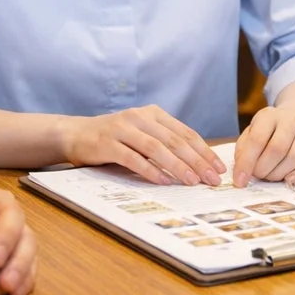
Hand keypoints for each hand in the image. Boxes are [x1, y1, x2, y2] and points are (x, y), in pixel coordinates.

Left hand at [0, 175, 36, 294]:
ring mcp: (12, 232)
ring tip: (8, 284)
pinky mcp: (14, 254)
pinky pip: (27, 264)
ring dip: (20, 263)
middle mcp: (1, 209)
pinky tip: (16, 293)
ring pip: (26, 241)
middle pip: (13, 218)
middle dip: (7, 239)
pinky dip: (25, 279)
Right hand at [60, 105, 224, 185]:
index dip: (204, 151)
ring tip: (192, 181)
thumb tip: (196, 164)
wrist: (76, 134)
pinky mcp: (107, 143)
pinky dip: (150, 170)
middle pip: (174, 141)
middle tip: (211, 179)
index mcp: (153, 113)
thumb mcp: (142, 133)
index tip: (218, 168)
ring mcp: (122, 129)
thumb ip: (164, 142)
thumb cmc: (114, 138)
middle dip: (196, 161)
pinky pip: (133, 158)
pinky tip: (163, 181)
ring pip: (156, 148)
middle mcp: (139, 117)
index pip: (185, 133)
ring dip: (177, 166)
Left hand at [234, 105, 294, 186]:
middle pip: (277, 149)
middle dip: (264, 169)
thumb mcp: (252, 132)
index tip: (240, 181)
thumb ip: (243, 150)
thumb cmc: (269, 129)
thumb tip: (241, 172)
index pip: (257, 140)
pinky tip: (288, 179)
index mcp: (269, 115)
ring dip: (279, 174)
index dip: (247, 163)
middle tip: (258, 176)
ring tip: (270, 177)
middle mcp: (291, 119)